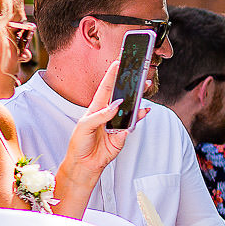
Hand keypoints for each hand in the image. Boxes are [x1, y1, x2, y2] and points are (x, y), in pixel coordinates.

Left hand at [64, 59, 148, 180]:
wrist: (85, 163)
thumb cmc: (79, 143)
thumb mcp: (84, 126)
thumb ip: (101, 115)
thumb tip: (116, 105)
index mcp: (96, 107)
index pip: (106, 87)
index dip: (111, 75)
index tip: (118, 62)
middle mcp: (108, 113)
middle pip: (121, 94)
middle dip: (130, 83)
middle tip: (139, 72)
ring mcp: (117, 122)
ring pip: (130, 107)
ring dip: (137, 97)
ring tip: (144, 87)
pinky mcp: (123, 133)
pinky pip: (134, 122)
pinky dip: (140, 116)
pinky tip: (144, 110)